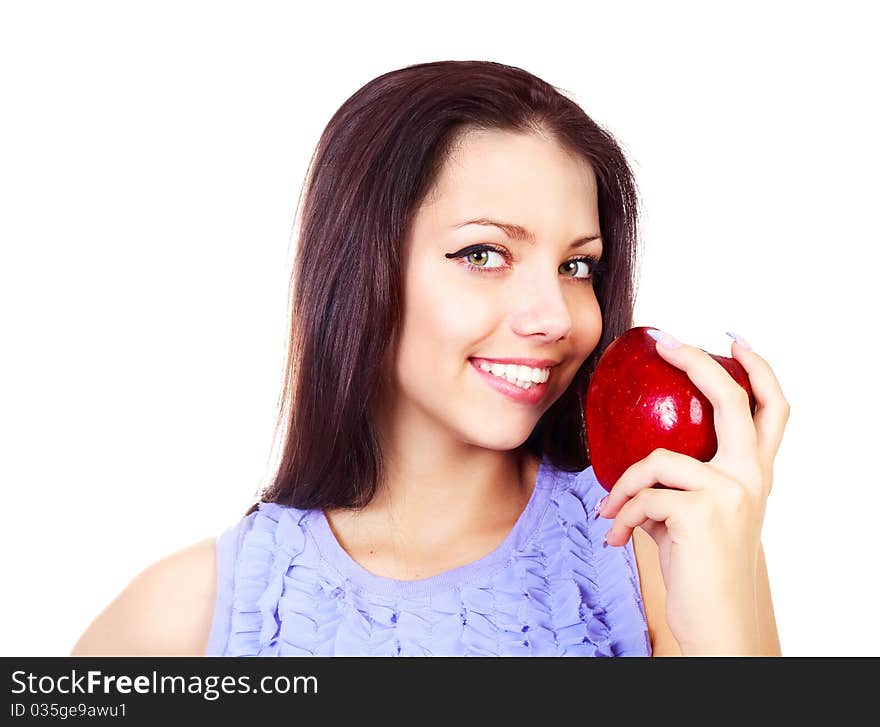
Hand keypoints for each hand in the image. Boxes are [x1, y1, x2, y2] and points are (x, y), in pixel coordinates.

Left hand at [597, 331, 789, 653]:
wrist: (717, 621)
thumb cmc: (700, 565)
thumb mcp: (696, 515)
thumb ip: (677, 482)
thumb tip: (631, 465)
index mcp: (754, 473)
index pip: (771, 409)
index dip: (759, 369)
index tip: (734, 338)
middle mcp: (751, 477)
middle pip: (732, 400)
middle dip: (697, 362)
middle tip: (666, 341)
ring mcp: (729, 493)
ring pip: (658, 460)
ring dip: (621, 487)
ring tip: (608, 512)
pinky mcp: (700, 513)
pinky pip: (640, 497)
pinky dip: (619, 516)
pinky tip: (615, 538)